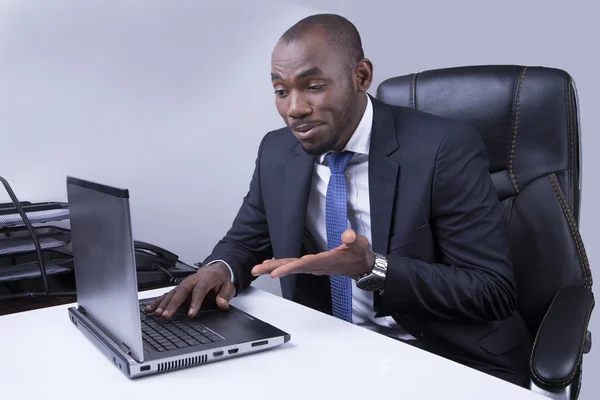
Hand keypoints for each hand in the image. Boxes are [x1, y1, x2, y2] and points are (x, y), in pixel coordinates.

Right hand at [144, 262, 234, 318]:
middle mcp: (193, 280)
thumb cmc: (221, 280)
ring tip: (158, 314)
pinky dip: (158, 301)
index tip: (191, 314)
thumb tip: (222, 304)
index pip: (199, 290)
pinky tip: (151, 308)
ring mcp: (184, 283)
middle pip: (181, 291)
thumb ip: (225, 296)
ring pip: (172, 292)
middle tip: (167, 315)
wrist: (216, 270)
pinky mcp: (179, 287)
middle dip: (173, 304)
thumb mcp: (228, 287)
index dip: (195, 302)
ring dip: (164, 303)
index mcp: (206, 279)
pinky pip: (167, 294)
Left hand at [251, 229, 374, 278]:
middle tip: (256, 270)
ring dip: (275, 268)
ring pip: (291, 267)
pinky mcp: (313, 265)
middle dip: (274, 269)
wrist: (362, 267)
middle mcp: (316, 265)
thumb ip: (353, 239)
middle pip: (292, 268)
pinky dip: (282, 266)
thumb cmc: (359, 254)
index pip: (304, 264)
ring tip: (259, 268)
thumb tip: (347, 235)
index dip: (289, 268)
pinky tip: (272, 265)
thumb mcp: (359, 244)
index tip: (275, 272)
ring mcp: (313, 266)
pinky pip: (294, 266)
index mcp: (325, 261)